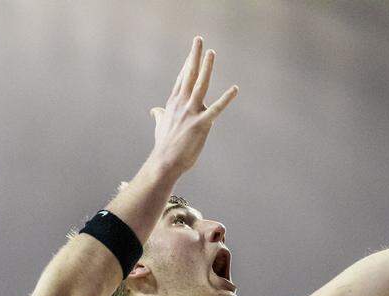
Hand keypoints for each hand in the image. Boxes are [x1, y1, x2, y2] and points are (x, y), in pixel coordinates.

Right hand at [146, 36, 238, 177]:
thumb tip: (154, 110)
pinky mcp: (201, 124)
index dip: (187, 63)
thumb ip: (159, 115)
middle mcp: (181, 104)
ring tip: (211, 52)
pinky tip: (235, 89)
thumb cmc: (163, 146)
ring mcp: (191, 113)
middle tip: (198, 39)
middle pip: (188, 75)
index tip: (192, 51)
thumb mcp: (159, 126)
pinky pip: (216, 109)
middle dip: (194, 56)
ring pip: (200, 85)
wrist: (165, 162)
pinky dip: (226, 99)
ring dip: (206, 68)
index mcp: (173, 104)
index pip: (181, 79)